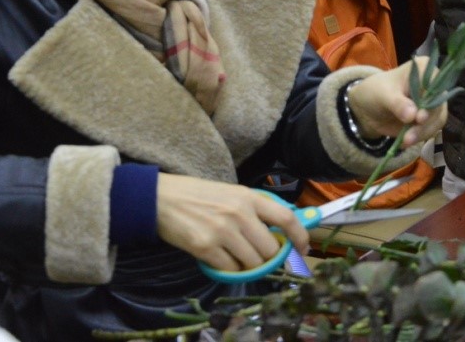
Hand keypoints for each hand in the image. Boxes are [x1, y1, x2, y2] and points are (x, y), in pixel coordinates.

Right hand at [155, 174, 307, 271]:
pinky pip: (230, 270)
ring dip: (248, 266)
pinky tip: (220, 259)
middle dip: (268, 258)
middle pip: (270, 249)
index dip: (300, 236)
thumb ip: (254, 209)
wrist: (161, 198)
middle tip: (259, 257)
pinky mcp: (205, 248)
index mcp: (248, 197)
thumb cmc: (198, 195)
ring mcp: (222, 232)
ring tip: (237, 257)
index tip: (303, 249)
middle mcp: (239, 214)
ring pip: (252, 263)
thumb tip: (279, 230)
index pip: (286, 218)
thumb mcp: (231, 193)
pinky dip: (229, 270)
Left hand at [345, 58, 446, 148]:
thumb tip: (412, 115)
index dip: (431, 101)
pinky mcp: (429, 119)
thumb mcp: (382, 94)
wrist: (368, 107)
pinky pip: (431, 129)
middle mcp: (434, 85)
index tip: (420, 118)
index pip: (436, 83)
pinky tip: (406, 141)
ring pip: (437, 119)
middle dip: (425, 122)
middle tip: (410, 136)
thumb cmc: (376, 91)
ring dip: (423, 133)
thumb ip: (397, 103)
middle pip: (439, 104)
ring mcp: (433, 103)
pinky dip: (420, 136)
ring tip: (406, 140)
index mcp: (425, 68)